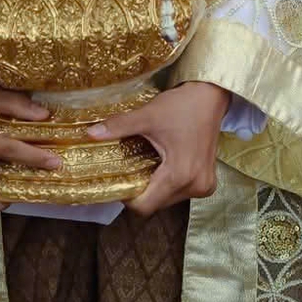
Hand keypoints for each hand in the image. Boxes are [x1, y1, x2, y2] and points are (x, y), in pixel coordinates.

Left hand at [89, 81, 229, 215]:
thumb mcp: (147, 116)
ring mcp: (204, 186)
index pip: (144, 206)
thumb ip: (119, 127)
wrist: (211, 95)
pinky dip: (169, 183)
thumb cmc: (182, 105)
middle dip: (141, 190)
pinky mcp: (208, 182)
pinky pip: (180, 192)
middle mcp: (194, 186)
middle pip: (156, 203)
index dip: (127, 196)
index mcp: (179, 175)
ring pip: (168, 199)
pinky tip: (165, 164)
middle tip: (131, 168)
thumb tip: (90, 134)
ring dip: (155, 186)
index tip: (119, 179)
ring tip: (149, 163)